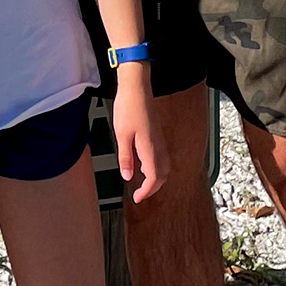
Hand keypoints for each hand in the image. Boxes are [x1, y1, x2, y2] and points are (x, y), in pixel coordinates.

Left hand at [111, 69, 165, 203]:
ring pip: (164, 165)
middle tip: (139, 194)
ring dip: (156, 178)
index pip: (153, 177)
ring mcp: (159, 139)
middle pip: (163, 174)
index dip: (146, 191)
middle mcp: (158, 145)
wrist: (137, 87)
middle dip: (153, 187)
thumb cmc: (128, 108)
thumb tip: (128, 177)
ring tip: (143, 183)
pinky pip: (161, 156)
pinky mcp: (157, 134)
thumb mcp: (121, 135)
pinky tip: (144, 166)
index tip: (136, 198)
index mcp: (149, 147)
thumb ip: (126, 158)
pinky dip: (156, 167)